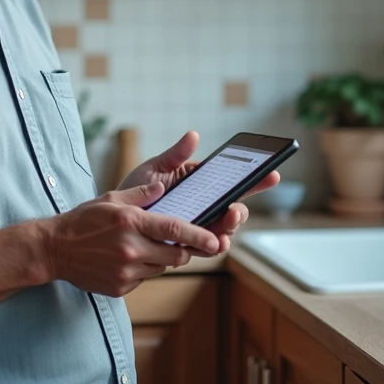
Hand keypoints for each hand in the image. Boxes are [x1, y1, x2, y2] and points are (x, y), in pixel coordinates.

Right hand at [43, 182, 220, 296]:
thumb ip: (141, 195)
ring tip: (144, 247)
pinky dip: (144, 270)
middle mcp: (131, 248)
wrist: (54, 249)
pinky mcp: (120, 287)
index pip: (175, 230)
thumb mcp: (111, 199)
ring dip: (161, 259)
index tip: (216, 241)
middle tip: (181, 243)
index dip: (199, 236)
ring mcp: (125, 271)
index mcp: (131, 222)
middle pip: (176, 255)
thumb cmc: (83, 220)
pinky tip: (126, 260)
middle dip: (184, 250)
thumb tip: (163, 188)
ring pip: (161, 268)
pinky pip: (144, 279)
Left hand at [118, 131, 280, 254]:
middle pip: (233, 210)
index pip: (231, 182)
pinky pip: (205, 248)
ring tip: (225, 226)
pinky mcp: (186, 245)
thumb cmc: (133, 191)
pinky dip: (213, 246)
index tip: (272, 173)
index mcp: (200, 185)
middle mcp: (203, 207)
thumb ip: (174, 155)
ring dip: (229, 229)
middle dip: (240, 210)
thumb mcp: (153, 168)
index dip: (255, 179)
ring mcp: (196, 227)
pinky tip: (215, 243)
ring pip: (223, 231)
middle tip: (235, 208)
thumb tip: (193, 135)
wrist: (111, 221)